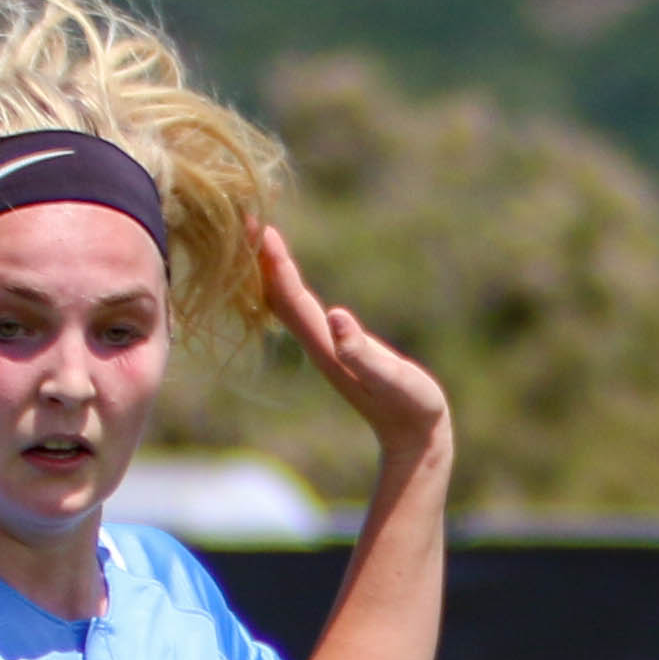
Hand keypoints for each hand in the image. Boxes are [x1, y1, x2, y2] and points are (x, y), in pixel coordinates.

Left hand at [260, 228, 448, 473]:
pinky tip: (285, 276)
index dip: (275, 264)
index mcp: (326, 346)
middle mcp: (318, 345)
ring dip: (270, 272)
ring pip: (285, 304)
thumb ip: (361, 351)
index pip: (290, 298)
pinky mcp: (335, 350)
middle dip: (260, 262)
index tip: (260, 228)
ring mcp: (325, 349)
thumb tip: (336, 316)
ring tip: (257, 240)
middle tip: (243, 221)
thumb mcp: (390, 378)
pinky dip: (287, 286)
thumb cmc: (410, 406)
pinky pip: (299, 311)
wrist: (414, 438)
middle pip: (277, 298)